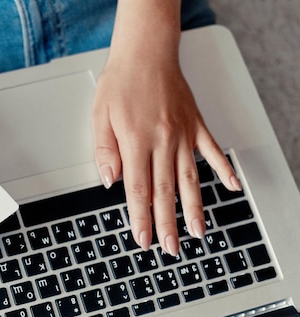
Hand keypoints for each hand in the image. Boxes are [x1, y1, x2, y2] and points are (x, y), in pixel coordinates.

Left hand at [92, 41, 240, 255]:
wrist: (146, 52)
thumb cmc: (121, 81)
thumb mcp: (100, 116)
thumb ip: (105, 150)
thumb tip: (109, 181)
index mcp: (136, 142)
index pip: (138, 190)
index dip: (140, 218)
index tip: (142, 239)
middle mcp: (162, 141)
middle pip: (165, 192)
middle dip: (167, 224)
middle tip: (170, 248)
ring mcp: (182, 134)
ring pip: (190, 179)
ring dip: (194, 208)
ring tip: (198, 232)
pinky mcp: (196, 125)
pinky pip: (212, 151)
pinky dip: (223, 169)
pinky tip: (232, 187)